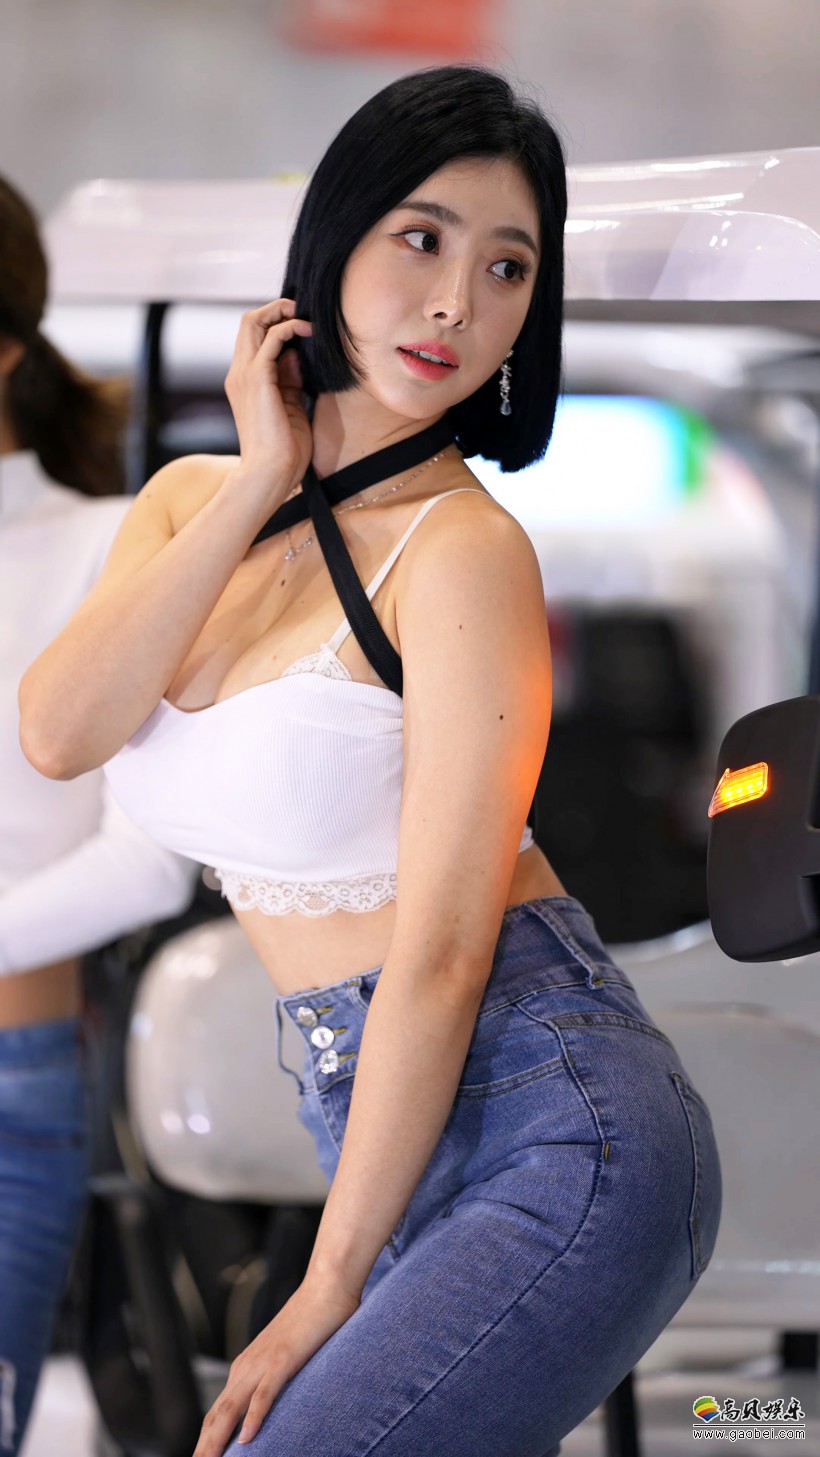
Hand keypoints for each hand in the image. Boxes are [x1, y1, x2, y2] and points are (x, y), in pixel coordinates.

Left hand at [192, 1276, 359, 1455]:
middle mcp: (246, 1367)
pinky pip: (264, 1393)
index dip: (206, 1440)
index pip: (217, 1412)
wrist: (325, 1287)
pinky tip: (247, 1438)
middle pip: (216, 1416)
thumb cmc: (310, 1322)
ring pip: (232, 1408)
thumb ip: (274, 1380)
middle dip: (205, 1447)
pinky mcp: (284, 1359)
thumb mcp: (285, 1357)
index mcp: (245, 1368)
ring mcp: (263, 1363)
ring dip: (218, 1440)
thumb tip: (270, 1406)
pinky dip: (254, 1417)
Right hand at [224, 298, 313, 507]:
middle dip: (276, 309)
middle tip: (303, 312)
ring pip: (253, 322)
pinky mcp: (258, 379)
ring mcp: (244, 375)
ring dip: (281, 312)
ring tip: (307, 318)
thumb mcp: (291, 406)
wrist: (270, 474)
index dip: (276, 324)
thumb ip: (290, 380)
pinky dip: (290, 327)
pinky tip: (309, 331)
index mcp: (244, 381)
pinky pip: (272, 338)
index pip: (253, 337)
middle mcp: (239, 373)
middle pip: (248, 322)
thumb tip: (298, 354)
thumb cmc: (283, 450)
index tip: (302, 326)